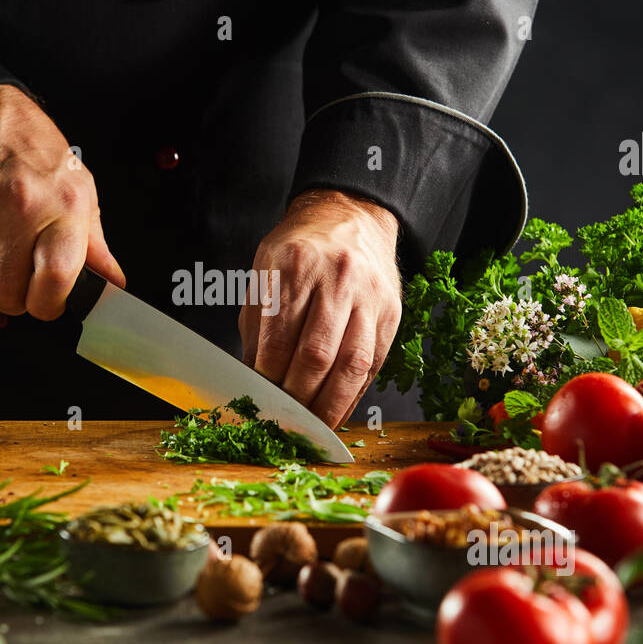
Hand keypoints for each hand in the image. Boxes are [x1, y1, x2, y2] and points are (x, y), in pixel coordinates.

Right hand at [0, 84, 124, 318]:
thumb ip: (94, 244)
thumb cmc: (35, 149)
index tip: (52, 301)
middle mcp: (17, 210)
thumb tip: (112, 283)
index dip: (51, 304)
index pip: (54, 280)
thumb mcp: (80, 190)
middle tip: (24, 282)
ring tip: (2, 252)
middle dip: (16, 299)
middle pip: (6, 293)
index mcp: (60, 206)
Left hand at [240, 190, 401, 426]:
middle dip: (298, 398)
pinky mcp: (391, 313)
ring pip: (351, 364)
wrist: (350, 215)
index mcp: (295, 266)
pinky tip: (337, 411)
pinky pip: (373, 363)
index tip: (259, 403)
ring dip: (330, 405)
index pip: (279, 338)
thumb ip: (258, 328)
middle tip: (283, 422)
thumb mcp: (264, 273)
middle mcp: (336, 279)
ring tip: (312, 429)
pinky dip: (354, 395)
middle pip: (317, 355)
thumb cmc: (299, 249)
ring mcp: (369, 296)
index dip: (269, 379)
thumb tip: (251, 382)